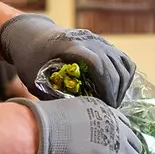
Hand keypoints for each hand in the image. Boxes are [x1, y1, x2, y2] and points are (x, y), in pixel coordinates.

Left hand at [0, 14, 134, 105]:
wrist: (30, 34)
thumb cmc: (29, 60)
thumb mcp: (35, 80)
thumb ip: (54, 96)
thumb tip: (73, 120)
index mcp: (72, 47)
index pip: (99, 67)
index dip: (105, 90)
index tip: (104, 108)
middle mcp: (89, 40)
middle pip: (114, 70)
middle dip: (115, 94)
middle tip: (109, 112)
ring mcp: (99, 40)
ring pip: (123, 66)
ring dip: (121, 88)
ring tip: (112, 103)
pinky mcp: (104, 43)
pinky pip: (124, 61)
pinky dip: (125, 77)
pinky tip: (116, 91)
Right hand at [11, 96, 142, 153]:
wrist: (41, 136)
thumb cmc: (42, 126)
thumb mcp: (66, 116)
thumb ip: (76, 124)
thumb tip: (70, 135)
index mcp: (102, 110)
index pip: (121, 123)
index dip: (119, 137)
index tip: (116, 145)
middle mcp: (115, 125)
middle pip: (131, 141)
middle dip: (128, 153)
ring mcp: (119, 146)